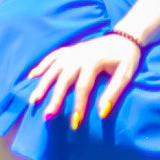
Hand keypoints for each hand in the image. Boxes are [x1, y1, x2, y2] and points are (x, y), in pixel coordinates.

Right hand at [22, 29, 142, 130]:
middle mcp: (80, 55)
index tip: (74, 123)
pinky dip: (42, 65)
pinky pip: (53, 56)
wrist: (125, 36)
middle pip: (64, 78)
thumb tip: (101, 113)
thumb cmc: (127, 58)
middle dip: (55, 97)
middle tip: (47, 115)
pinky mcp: (71, 49)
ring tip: (33, 99)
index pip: (83, 86)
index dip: (78, 105)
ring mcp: (74, 50)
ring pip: (54, 68)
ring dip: (42, 83)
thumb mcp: (125, 75)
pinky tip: (32, 77)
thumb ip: (113, 93)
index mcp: (94, 61)